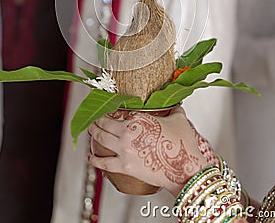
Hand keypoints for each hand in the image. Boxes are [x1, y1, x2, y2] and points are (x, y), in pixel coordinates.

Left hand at [89, 107, 207, 196]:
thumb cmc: (182, 144)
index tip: (109, 107)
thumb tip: (175, 105)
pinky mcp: (124, 167)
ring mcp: (124, 150)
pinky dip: (95, 160)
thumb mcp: (179, 119)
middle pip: (105, 124)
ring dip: (93, 133)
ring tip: (90, 130)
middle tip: (94, 118)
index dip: (112, 108)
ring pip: (101, 139)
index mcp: (139, 118)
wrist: (184, 169)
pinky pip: (104, 163)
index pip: (120, 111)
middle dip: (97, 120)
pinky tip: (90, 157)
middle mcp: (128, 132)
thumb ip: (174, 109)